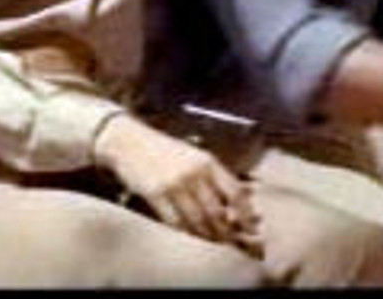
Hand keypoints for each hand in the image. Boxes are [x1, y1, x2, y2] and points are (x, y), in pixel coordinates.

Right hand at [94, 114, 260, 254]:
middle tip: (230, 241)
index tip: (251, 227)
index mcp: (207, 161)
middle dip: (225, 231)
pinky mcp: (156, 195)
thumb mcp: (194, 155)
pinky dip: (185, 232)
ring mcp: (174, 184)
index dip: (245, 213)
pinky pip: (175, 222)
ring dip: (207, 235)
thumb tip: (235, 202)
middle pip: (217, 212)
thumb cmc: (165, 150)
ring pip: (198, 221)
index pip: (235, 192)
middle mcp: (194, 173)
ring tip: (212, 241)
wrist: (130, 142)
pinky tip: (190, 235)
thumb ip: (213, 176)